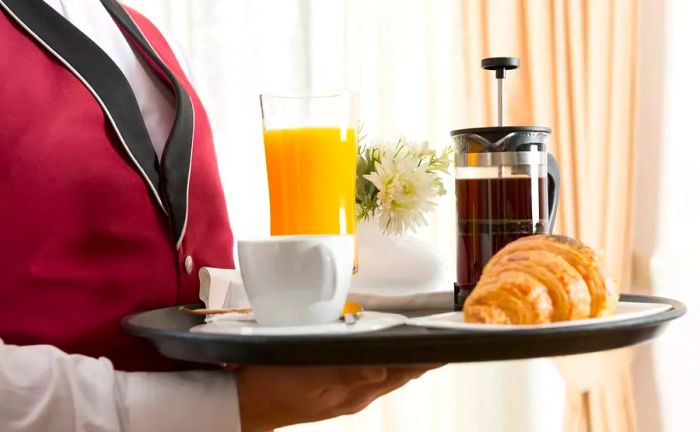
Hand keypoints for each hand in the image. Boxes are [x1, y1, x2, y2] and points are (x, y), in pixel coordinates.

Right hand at [236, 364, 439, 430]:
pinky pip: (370, 376)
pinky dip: (384, 363)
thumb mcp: (307, 376)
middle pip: (398, 375)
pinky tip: (384, 356)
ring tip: (422, 347)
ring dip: (404, 362)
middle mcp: (356, 395)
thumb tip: (381, 370)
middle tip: (441, 340)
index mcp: (353, 393)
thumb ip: (345, 373)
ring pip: (386, 376)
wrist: (246, 404)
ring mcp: (346, 395)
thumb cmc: (273, 387)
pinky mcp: (335, 391)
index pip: (399, 373)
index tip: (446, 346)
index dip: (423, 360)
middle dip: (419, 360)